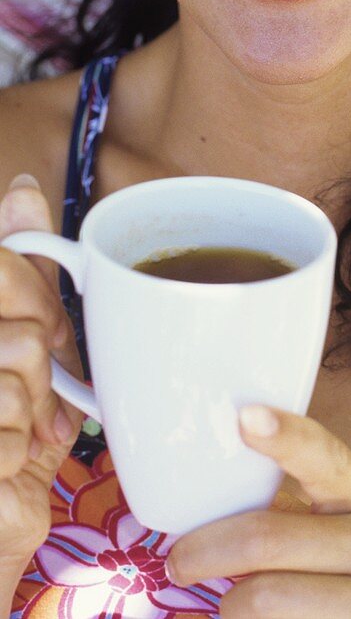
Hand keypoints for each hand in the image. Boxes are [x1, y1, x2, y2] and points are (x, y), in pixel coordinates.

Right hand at [0, 176, 82, 574]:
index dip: (38, 296)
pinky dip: (20, 445)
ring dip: (34, 402)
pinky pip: (11, 415)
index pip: (6, 260)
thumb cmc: (11, 438)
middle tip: (37, 385)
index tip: (46, 333)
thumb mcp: (24, 349)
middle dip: (43, 348)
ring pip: (20, 353)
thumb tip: (23, 189)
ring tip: (20, 429)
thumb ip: (20, 272)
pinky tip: (7, 460)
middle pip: (17, 303)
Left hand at [167, 405, 350, 617]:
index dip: (284, 435)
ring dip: (229, 604)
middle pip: (266, 539)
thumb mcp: (341, 525)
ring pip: (263, 597)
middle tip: (179, 562)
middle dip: (204, 551)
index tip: (245, 417)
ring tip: (230, 602)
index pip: (323, 457)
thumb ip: (291, 506)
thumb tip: (203, 493)